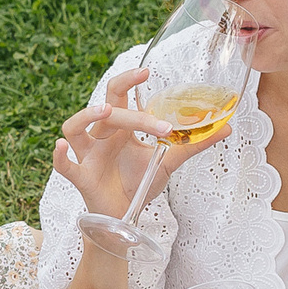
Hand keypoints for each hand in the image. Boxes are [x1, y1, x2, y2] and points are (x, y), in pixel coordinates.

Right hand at [50, 64, 225, 223]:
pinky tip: (59, 147)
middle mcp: (102, 136)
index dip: (129, 80)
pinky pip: (64, 164)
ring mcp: (89, 155)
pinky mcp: (82, 176)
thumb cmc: (139, 183)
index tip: (147, 71)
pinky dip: (59, 156)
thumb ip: (193, 144)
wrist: (124, 217)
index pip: (120, 95)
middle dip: (121, 100)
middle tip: (147, 106)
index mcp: (120, 127)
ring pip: (74, 128)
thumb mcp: (169, 161)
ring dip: (85, 116)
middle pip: (104, 108)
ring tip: (105, 111)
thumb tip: (229, 128)